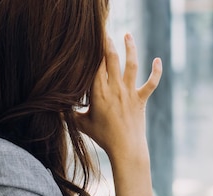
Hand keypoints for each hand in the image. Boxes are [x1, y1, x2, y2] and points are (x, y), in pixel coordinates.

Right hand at [76, 34, 161, 161]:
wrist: (125, 149)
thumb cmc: (103, 137)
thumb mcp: (82, 125)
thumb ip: (69, 115)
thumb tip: (54, 109)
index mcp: (98, 93)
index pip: (94, 65)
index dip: (92, 50)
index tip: (89, 39)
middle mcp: (114, 89)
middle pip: (111, 58)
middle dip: (107, 42)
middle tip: (104, 30)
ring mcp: (129, 93)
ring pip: (131, 64)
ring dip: (130, 48)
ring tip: (127, 35)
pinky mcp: (141, 99)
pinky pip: (151, 83)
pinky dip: (156, 71)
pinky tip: (157, 60)